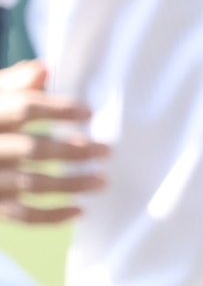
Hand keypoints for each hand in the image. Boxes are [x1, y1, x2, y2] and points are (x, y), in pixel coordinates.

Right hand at [0, 60, 107, 225]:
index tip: (89, 112)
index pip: (22, 108)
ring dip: (72, 184)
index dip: (57, 109)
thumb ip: (12, 86)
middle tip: (106, 151)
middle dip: (73, 151)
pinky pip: (23, 215)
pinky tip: (79, 211)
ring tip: (102, 181)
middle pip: (32, 149)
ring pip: (32, 183)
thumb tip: (45, 69)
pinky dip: (53, 216)